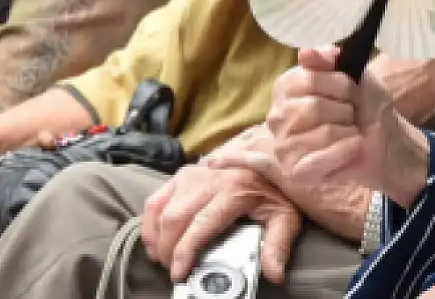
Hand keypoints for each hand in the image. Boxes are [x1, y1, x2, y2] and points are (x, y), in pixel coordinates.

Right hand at [141, 162, 301, 283]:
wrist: (269, 162)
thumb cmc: (274, 192)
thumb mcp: (285, 218)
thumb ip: (278, 246)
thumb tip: (274, 273)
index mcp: (234, 190)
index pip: (201, 225)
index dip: (185, 251)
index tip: (178, 273)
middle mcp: (208, 179)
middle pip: (175, 218)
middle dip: (168, 250)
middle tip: (173, 271)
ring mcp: (192, 174)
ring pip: (160, 209)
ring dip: (156, 239)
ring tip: (163, 259)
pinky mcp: (182, 174)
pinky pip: (156, 200)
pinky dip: (150, 224)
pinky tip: (155, 241)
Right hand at [260, 48, 427, 206]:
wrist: (384, 139)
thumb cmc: (363, 105)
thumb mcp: (354, 72)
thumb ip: (329, 58)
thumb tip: (306, 52)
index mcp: (286, 88)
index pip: (307, 79)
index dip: (339, 84)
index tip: (352, 91)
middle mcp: (277, 117)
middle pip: (314, 107)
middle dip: (346, 110)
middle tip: (352, 115)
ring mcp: (283, 147)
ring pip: (322, 133)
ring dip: (348, 131)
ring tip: (349, 132)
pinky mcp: (295, 173)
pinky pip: (323, 158)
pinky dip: (346, 151)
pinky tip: (350, 149)